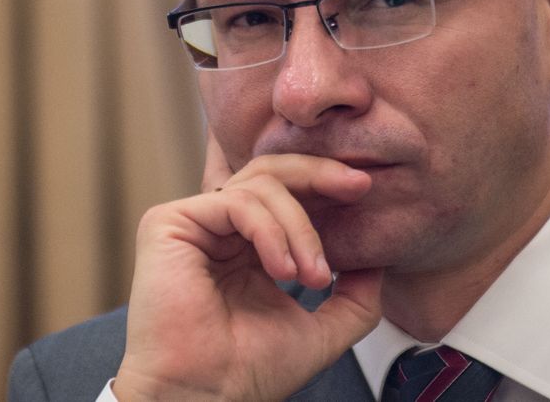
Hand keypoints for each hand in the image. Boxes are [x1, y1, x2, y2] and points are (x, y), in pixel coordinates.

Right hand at [113, 136, 380, 400]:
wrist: (206, 399)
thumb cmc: (250, 373)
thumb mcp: (324, 329)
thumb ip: (355, 295)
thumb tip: (381, 261)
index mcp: (248, 248)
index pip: (290, 194)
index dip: (327, 187)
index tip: (367, 193)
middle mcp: (219, 230)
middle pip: (274, 170)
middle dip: (322, 174)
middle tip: (359, 186)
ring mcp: (193, 224)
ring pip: (262, 185)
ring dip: (301, 227)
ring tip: (312, 274)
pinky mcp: (168, 223)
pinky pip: (237, 202)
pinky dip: (271, 231)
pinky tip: (284, 270)